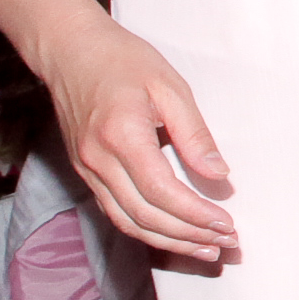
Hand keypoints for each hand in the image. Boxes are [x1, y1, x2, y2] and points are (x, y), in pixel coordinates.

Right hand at [38, 17, 242, 263]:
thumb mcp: (170, 87)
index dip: (197, 216)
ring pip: (127, 222)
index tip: (228, 224)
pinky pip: (115, 211)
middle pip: (145, 216)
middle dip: (188, 236)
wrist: (70, 50)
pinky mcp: (84, 171)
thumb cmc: (123, 60)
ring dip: (168, 242)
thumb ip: (195, 134)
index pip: (163, 193)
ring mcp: (87, 169)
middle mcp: (98, 160)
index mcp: (122, 136)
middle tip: (225, 243)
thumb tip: (219, 175)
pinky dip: (144, 229)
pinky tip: (171, 235)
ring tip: (204, 249)